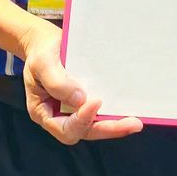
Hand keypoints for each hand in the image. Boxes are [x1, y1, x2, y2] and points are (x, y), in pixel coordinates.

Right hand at [21, 22, 141, 142]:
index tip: (95, 101)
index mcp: (44, 113)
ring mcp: (75, 111)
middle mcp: (60, 117)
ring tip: (135, 121)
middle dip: (108, 129)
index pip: (66, 128)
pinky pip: (101, 113)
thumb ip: (57, 82)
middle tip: (132, 124)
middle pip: (85, 131)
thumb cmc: (41, 53)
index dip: (82, 120)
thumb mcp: (42, 63)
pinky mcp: (87, 102)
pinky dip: (115, 113)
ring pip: (96, 126)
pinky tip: (130, 108)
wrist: (46, 44)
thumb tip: (80, 100)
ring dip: (115, 125)